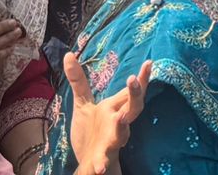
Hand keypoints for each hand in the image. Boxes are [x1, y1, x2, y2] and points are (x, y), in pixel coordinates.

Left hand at [65, 52, 151, 174]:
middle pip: (133, 108)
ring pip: (122, 134)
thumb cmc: (92, 132)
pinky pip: (103, 161)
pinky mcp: (101, 158)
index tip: (149, 61)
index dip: (141, 78)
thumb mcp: (83, 104)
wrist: (91, 162)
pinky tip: (98, 168)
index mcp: (115, 109)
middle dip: (136, 95)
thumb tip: (69, 54)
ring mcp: (111, 141)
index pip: (131, 92)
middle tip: (134, 79)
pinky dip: (101, 164)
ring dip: (122, 128)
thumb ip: (79, 81)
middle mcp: (118, 123)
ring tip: (122, 120)